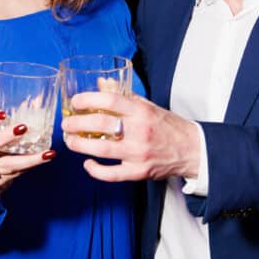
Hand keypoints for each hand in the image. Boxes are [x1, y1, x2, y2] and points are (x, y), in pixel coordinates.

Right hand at [0, 108, 55, 195]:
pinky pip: (16, 173)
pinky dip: (31, 165)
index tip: (2, 114)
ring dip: (28, 159)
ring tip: (46, 153)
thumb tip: (36, 100)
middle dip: (3, 137)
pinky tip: (45, 159)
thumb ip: (7, 115)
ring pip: (6, 164)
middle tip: (22, 128)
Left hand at [61, 92, 200, 181]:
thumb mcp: (148, 106)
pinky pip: (112, 174)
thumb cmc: (168, 126)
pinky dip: (95, 170)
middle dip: (77, 123)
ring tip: (70, 140)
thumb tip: (102, 84)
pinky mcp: (139, 172)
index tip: (76, 102)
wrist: (192, 150)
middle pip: (101, 124)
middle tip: (67, 123)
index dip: (88, 99)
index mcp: (142, 111)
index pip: (110, 100)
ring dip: (80, 145)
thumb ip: (124, 96)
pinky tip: (87, 163)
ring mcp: (139, 153)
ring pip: (102, 149)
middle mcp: (140, 131)